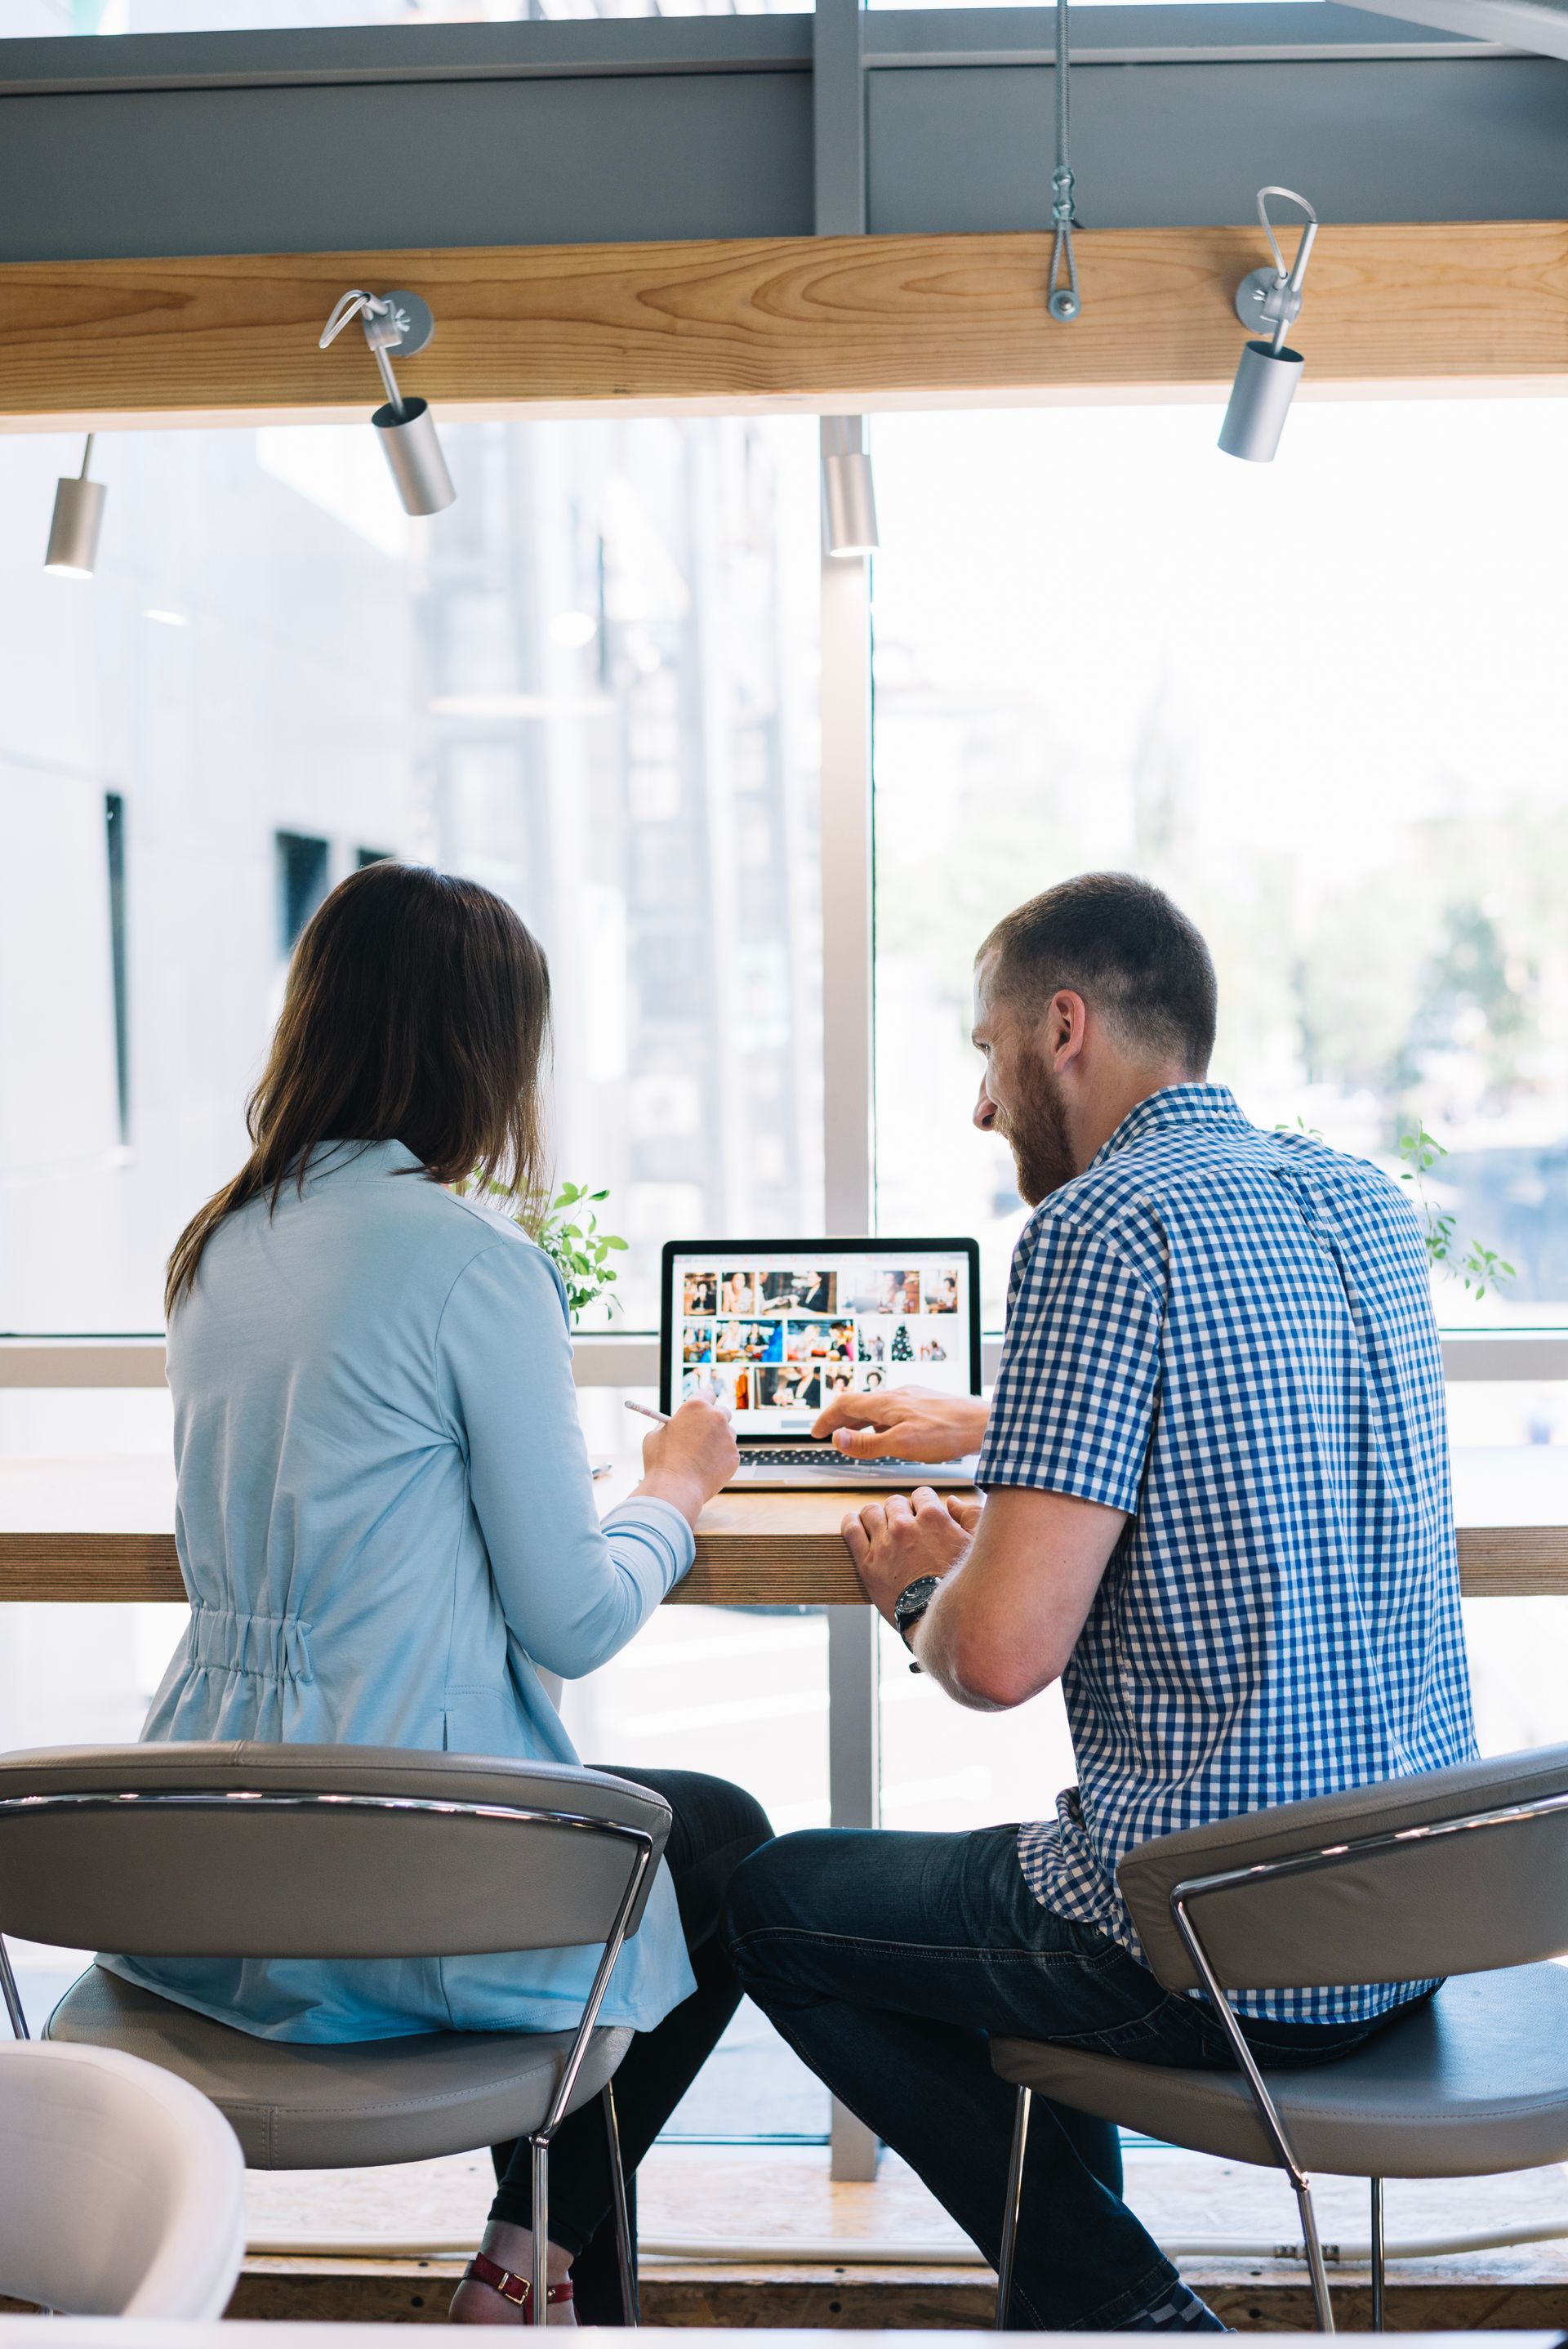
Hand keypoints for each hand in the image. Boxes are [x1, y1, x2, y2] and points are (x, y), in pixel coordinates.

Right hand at [635, 1399, 737, 1528]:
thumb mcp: (655, 1435)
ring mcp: (728, 1437)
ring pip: (727, 1434)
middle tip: (704, 1431)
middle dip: (715, 1420)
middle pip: (722, 1411)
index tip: (704, 1405)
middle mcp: (716, 1417)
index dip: (704, 1400)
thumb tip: (674, 1424)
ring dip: (718, 1440)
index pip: (707, 1393)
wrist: (675, 1489)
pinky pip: (728, 1453)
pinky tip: (705, 1468)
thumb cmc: (661, 1462)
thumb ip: (669, 1425)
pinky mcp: (734, 1455)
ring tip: (699, 1456)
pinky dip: (720, 1458)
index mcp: (695, 1406)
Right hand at [812, 1383, 989, 1462]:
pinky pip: (893, 1411)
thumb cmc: (948, 1434)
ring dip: (859, 1421)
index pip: (845, 1404)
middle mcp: (898, 1395)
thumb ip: (867, 1444)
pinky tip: (888, 1434)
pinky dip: (879, 1422)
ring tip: (853, 1437)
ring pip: (877, 1407)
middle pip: (859, 1403)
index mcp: (887, 1403)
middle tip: (827, 1434)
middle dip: (839, 1419)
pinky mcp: (926, 1405)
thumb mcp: (901, 1445)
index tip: (815, 1432)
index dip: (826, 1419)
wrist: (986, 1424)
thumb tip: (837, 1438)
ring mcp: (913, 1398)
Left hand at [841, 1487, 977, 1621]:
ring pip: (871, 1511)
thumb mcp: (978, 1547)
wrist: (937, 1620)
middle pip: (895, 1502)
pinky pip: (851, 1529)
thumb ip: (970, 1516)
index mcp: (934, 1518)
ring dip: (877, 1517)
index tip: (922, 1518)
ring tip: (881, 1528)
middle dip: (900, 1512)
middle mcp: (906, 1526)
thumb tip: (951, 1501)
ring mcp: (884, 1543)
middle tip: (905, 1529)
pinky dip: (851, 1522)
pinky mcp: (867, 1561)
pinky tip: (855, 1523)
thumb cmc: (961, 1586)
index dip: (922, 1505)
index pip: (921, 1494)